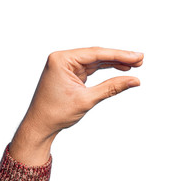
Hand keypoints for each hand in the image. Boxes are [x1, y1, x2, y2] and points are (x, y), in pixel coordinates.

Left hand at [10, 47, 143, 164]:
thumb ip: (111, 87)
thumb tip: (134, 80)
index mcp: (62, 60)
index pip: (96, 54)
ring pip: (95, 62)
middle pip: (96, 55)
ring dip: (113, 63)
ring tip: (133, 65)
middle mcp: (63, 59)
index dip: (119, 55)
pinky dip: (104, 71)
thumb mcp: (86, 99)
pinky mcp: (70, 74)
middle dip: (118, 58)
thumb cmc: (56, 113)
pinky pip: (91, 69)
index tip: (137, 57)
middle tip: (140, 60)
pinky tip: (119, 69)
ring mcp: (66, 66)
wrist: (39, 126)